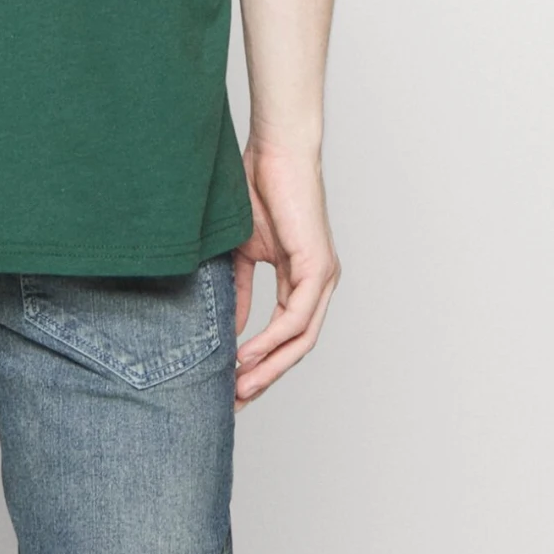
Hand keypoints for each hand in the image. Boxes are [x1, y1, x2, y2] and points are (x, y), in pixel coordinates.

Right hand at [231, 140, 340, 409]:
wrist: (276, 150)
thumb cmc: (258, 188)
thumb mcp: (242, 251)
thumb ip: (239, 291)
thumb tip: (232, 329)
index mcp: (301, 280)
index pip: (286, 335)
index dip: (261, 363)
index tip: (231, 386)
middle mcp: (318, 284)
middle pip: (297, 347)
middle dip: (266, 377)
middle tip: (236, 403)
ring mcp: (322, 277)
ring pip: (301, 339)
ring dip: (269, 366)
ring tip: (239, 385)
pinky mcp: (318, 266)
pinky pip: (297, 316)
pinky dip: (273, 339)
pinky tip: (248, 353)